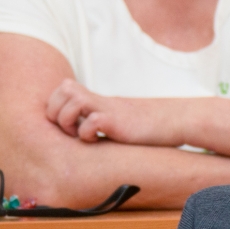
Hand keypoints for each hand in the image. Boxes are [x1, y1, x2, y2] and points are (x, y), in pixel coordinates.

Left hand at [46, 79, 183, 145]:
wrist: (173, 121)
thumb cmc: (147, 126)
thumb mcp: (118, 119)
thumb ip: (102, 120)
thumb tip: (89, 133)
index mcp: (97, 100)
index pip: (63, 88)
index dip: (56, 105)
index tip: (67, 124)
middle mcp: (99, 101)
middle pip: (63, 89)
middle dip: (56, 111)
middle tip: (69, 129)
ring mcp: (108, 109)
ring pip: (72, 100)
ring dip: (67, 120)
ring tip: (79, 134)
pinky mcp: (116, 122)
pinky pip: (92, 121)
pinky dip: (87, 133)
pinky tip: (96, 140)